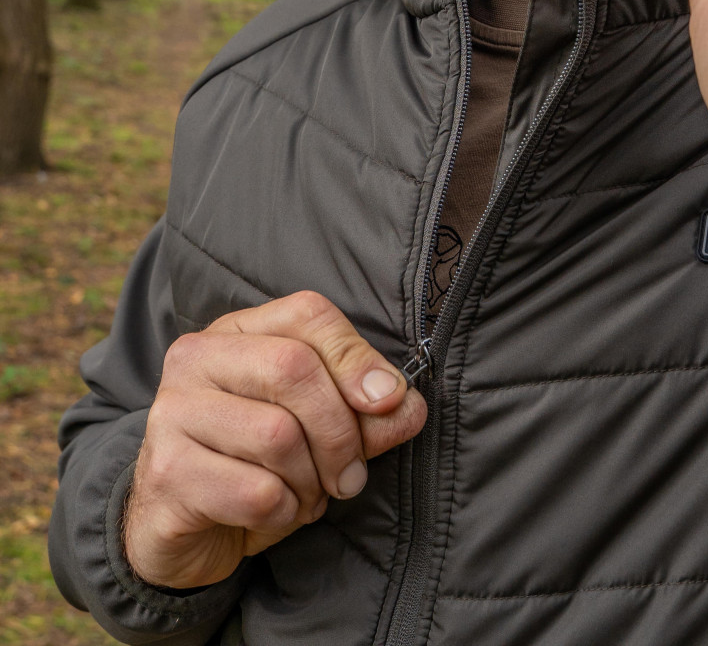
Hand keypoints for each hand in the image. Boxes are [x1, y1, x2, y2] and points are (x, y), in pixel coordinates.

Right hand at [124, 291, 426, 588]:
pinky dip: (284, 512)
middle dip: (340, 431)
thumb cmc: (259, 463)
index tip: (388, 402)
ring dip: (312, 480)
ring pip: (277, 435)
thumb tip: (407, 406)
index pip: (308, 314)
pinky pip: (256, 492)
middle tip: (351, 475)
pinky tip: (274, 513)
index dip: (357, 358)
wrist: (184, 529)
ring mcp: (172, 412)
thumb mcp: (322, 429)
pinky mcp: (166, 472)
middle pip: (294, 368)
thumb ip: (368, 413)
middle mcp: (196, 358)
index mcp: (238, 331)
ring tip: (306, 494)